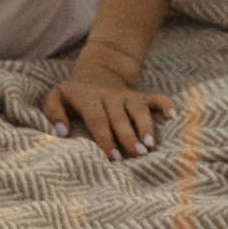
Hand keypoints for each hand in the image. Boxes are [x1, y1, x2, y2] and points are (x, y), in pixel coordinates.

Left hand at [43, 44, 169, 160]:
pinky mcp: (140, 96)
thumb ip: (54, 113)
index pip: (98, 120)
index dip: (106, 139)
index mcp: (90, 99)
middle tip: (137, 154)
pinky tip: (173, 115)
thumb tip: (62, 133)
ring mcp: (128, 96)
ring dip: (146, 126)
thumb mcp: (57, 97)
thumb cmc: (74, 93)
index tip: (113, 157)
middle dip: (129, 136)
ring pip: (139, 109)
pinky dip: (165, 104)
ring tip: (152, 145)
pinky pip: (156, 98)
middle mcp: (111, 97)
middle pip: (120, 118)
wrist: (96, 71)